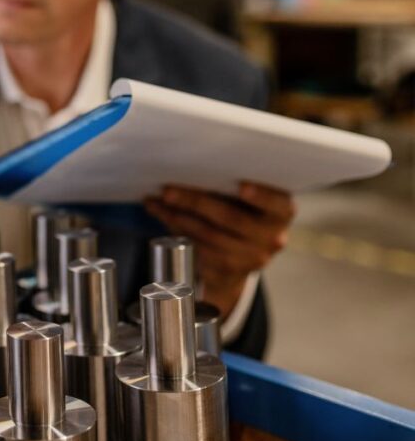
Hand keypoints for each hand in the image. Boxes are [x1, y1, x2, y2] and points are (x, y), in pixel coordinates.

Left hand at [143, 182, 294, 316]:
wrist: (239, 257)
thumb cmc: (239, 213)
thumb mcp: (243, 200)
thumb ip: (225, 186)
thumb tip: (185, 169)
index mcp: (281, 212)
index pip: (277, 203)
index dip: (261, 195)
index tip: (242, 187)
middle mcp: (273, 237)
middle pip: (232, 218)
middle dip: (196, 202)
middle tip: (168, 191)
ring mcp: (253, 258)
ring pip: (211, 236)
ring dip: (179, 218)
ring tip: (158, 203)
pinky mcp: (230, 271)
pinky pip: (200, 250)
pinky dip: (178, 232)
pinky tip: (164, 217)